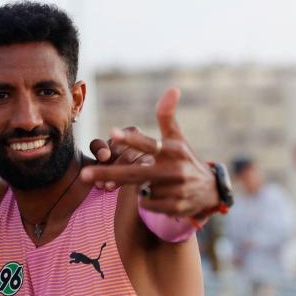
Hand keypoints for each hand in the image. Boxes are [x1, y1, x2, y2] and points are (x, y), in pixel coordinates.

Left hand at [80, 88, 218, 217]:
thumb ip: (167, 116)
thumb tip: (172, 88)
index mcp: (173, 149)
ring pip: (140, 190)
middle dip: (108, 174)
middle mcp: (175, 169)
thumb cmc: (184, 159)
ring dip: (139, 188)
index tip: (113, 133)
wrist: (210, 191)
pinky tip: (160, 196)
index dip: (131, 139)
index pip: (149, 144)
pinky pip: (147, 204)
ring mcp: (176, 190)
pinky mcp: (176, 207)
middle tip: (85, 175)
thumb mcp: (178, 138)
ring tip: (156, 184)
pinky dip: (147, 200)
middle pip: (135, 173)